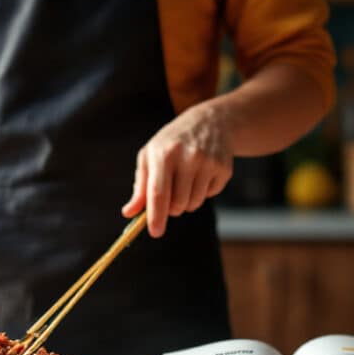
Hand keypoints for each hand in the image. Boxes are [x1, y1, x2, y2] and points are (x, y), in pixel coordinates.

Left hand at [122, 102, 233, 237]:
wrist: (211, 121)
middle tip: (170, 194)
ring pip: (193, 204)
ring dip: (186, 202)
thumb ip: (140, 187)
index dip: (156, 216)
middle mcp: (188, 157)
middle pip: (177, 204)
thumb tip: (129, 213)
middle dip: (171, 208)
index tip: (155, 232)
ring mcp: (209, 163)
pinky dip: (202, 192)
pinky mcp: (224, 169)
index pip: (159, 192)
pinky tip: (201, 174)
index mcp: (164, 153)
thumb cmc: (172, 142)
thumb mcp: (150, 156)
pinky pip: (209, 196)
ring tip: (185, 181)